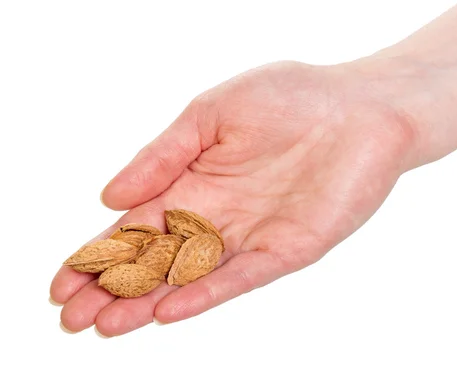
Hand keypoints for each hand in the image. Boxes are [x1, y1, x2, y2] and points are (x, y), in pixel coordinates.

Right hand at [50, 61, 419, 335]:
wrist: (360, 105)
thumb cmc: (290, 96)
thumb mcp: (210, 112)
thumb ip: (162, 155)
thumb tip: (107, 196)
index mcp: (193, 182)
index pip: (136, 226)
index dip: (98, 254)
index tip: (61, 282)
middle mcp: (217, 215)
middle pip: (156, 260)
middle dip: (113, 289)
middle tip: (71, 319)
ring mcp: (251, 235)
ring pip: (192, 276)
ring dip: (149, 302)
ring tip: (106, 326)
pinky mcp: (287, 248)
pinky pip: (242, 275)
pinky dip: (206, 292)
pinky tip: (169, 308)